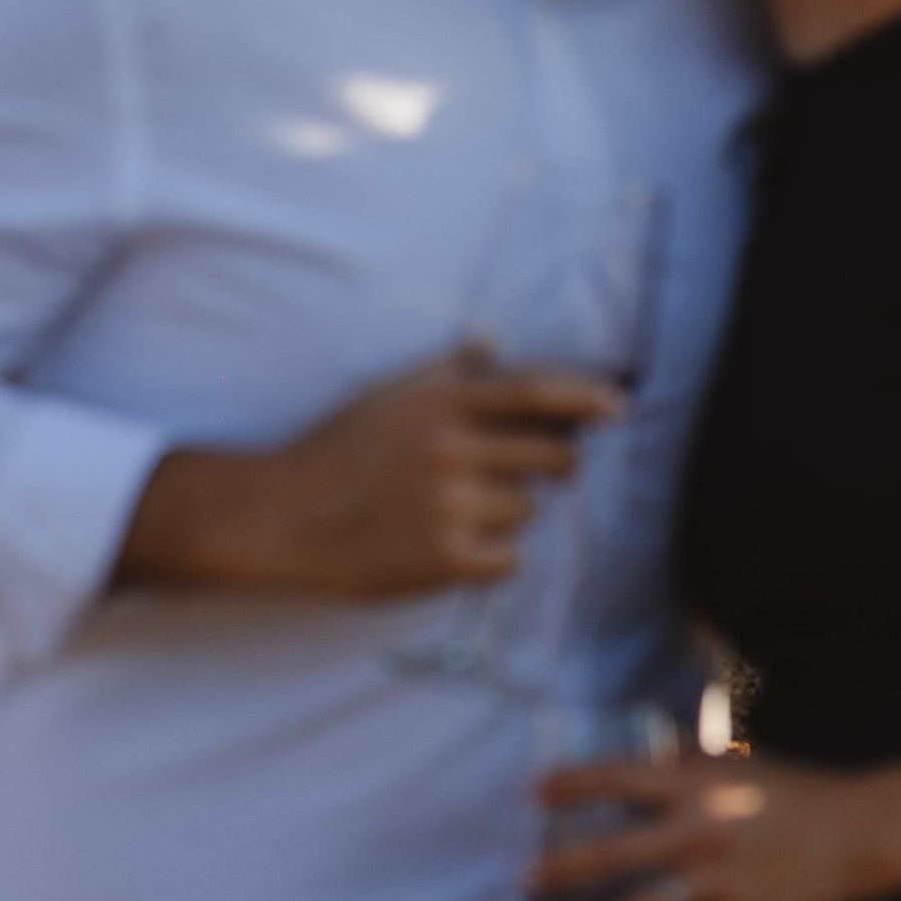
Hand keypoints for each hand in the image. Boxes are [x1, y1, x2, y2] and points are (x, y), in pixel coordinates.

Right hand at [117, 346, 619, 600]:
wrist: (282, 517)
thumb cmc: (336, 451)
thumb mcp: (386, 396)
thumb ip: (445, 372)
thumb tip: (490, 342)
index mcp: (439, 401)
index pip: (532, 391)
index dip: (583, 397)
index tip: (618, 405)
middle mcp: (450, 448)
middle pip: (550, 456)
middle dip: (552, 465)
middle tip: (525, 471)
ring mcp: (450, 505)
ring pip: (528, 509)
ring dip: (508, 511)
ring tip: (456, 508)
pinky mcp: (446, 558)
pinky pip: (509, 557)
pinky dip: (492, 555)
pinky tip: (453, 544)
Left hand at [530, 749, 900, 900]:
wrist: (856, 833)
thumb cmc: (795, 792)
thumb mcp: (738, 762)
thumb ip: (686, 762)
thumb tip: (640, 759)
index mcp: (697, 782)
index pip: (617, 778)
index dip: (571, 785)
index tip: (535, 794)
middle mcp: (700, 829)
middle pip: (614, 852)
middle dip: (563, 868)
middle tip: (528, 879)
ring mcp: (718, 880)